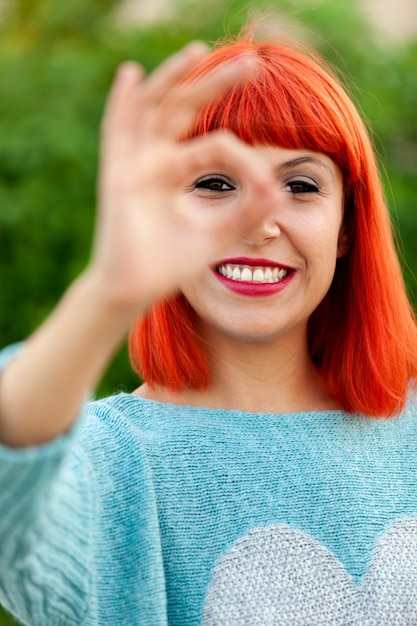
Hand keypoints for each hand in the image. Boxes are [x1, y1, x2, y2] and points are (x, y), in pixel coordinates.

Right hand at [92, 42, 276, 314]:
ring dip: (174, 78)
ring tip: (199, 51)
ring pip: (154, 109)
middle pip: (187, 108)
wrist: (136, 290)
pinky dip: (122, 103)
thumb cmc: (171, 263)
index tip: (272, 191)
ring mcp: (135, 164)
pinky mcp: (116, 176)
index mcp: (178, 172)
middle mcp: (156, 160)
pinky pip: (117, 132)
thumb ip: (248, 213)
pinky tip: (132, 75)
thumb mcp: (219, 234)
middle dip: (217, 83)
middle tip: (254, 63)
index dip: (249, 162)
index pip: (219, 147)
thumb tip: (282, 191)